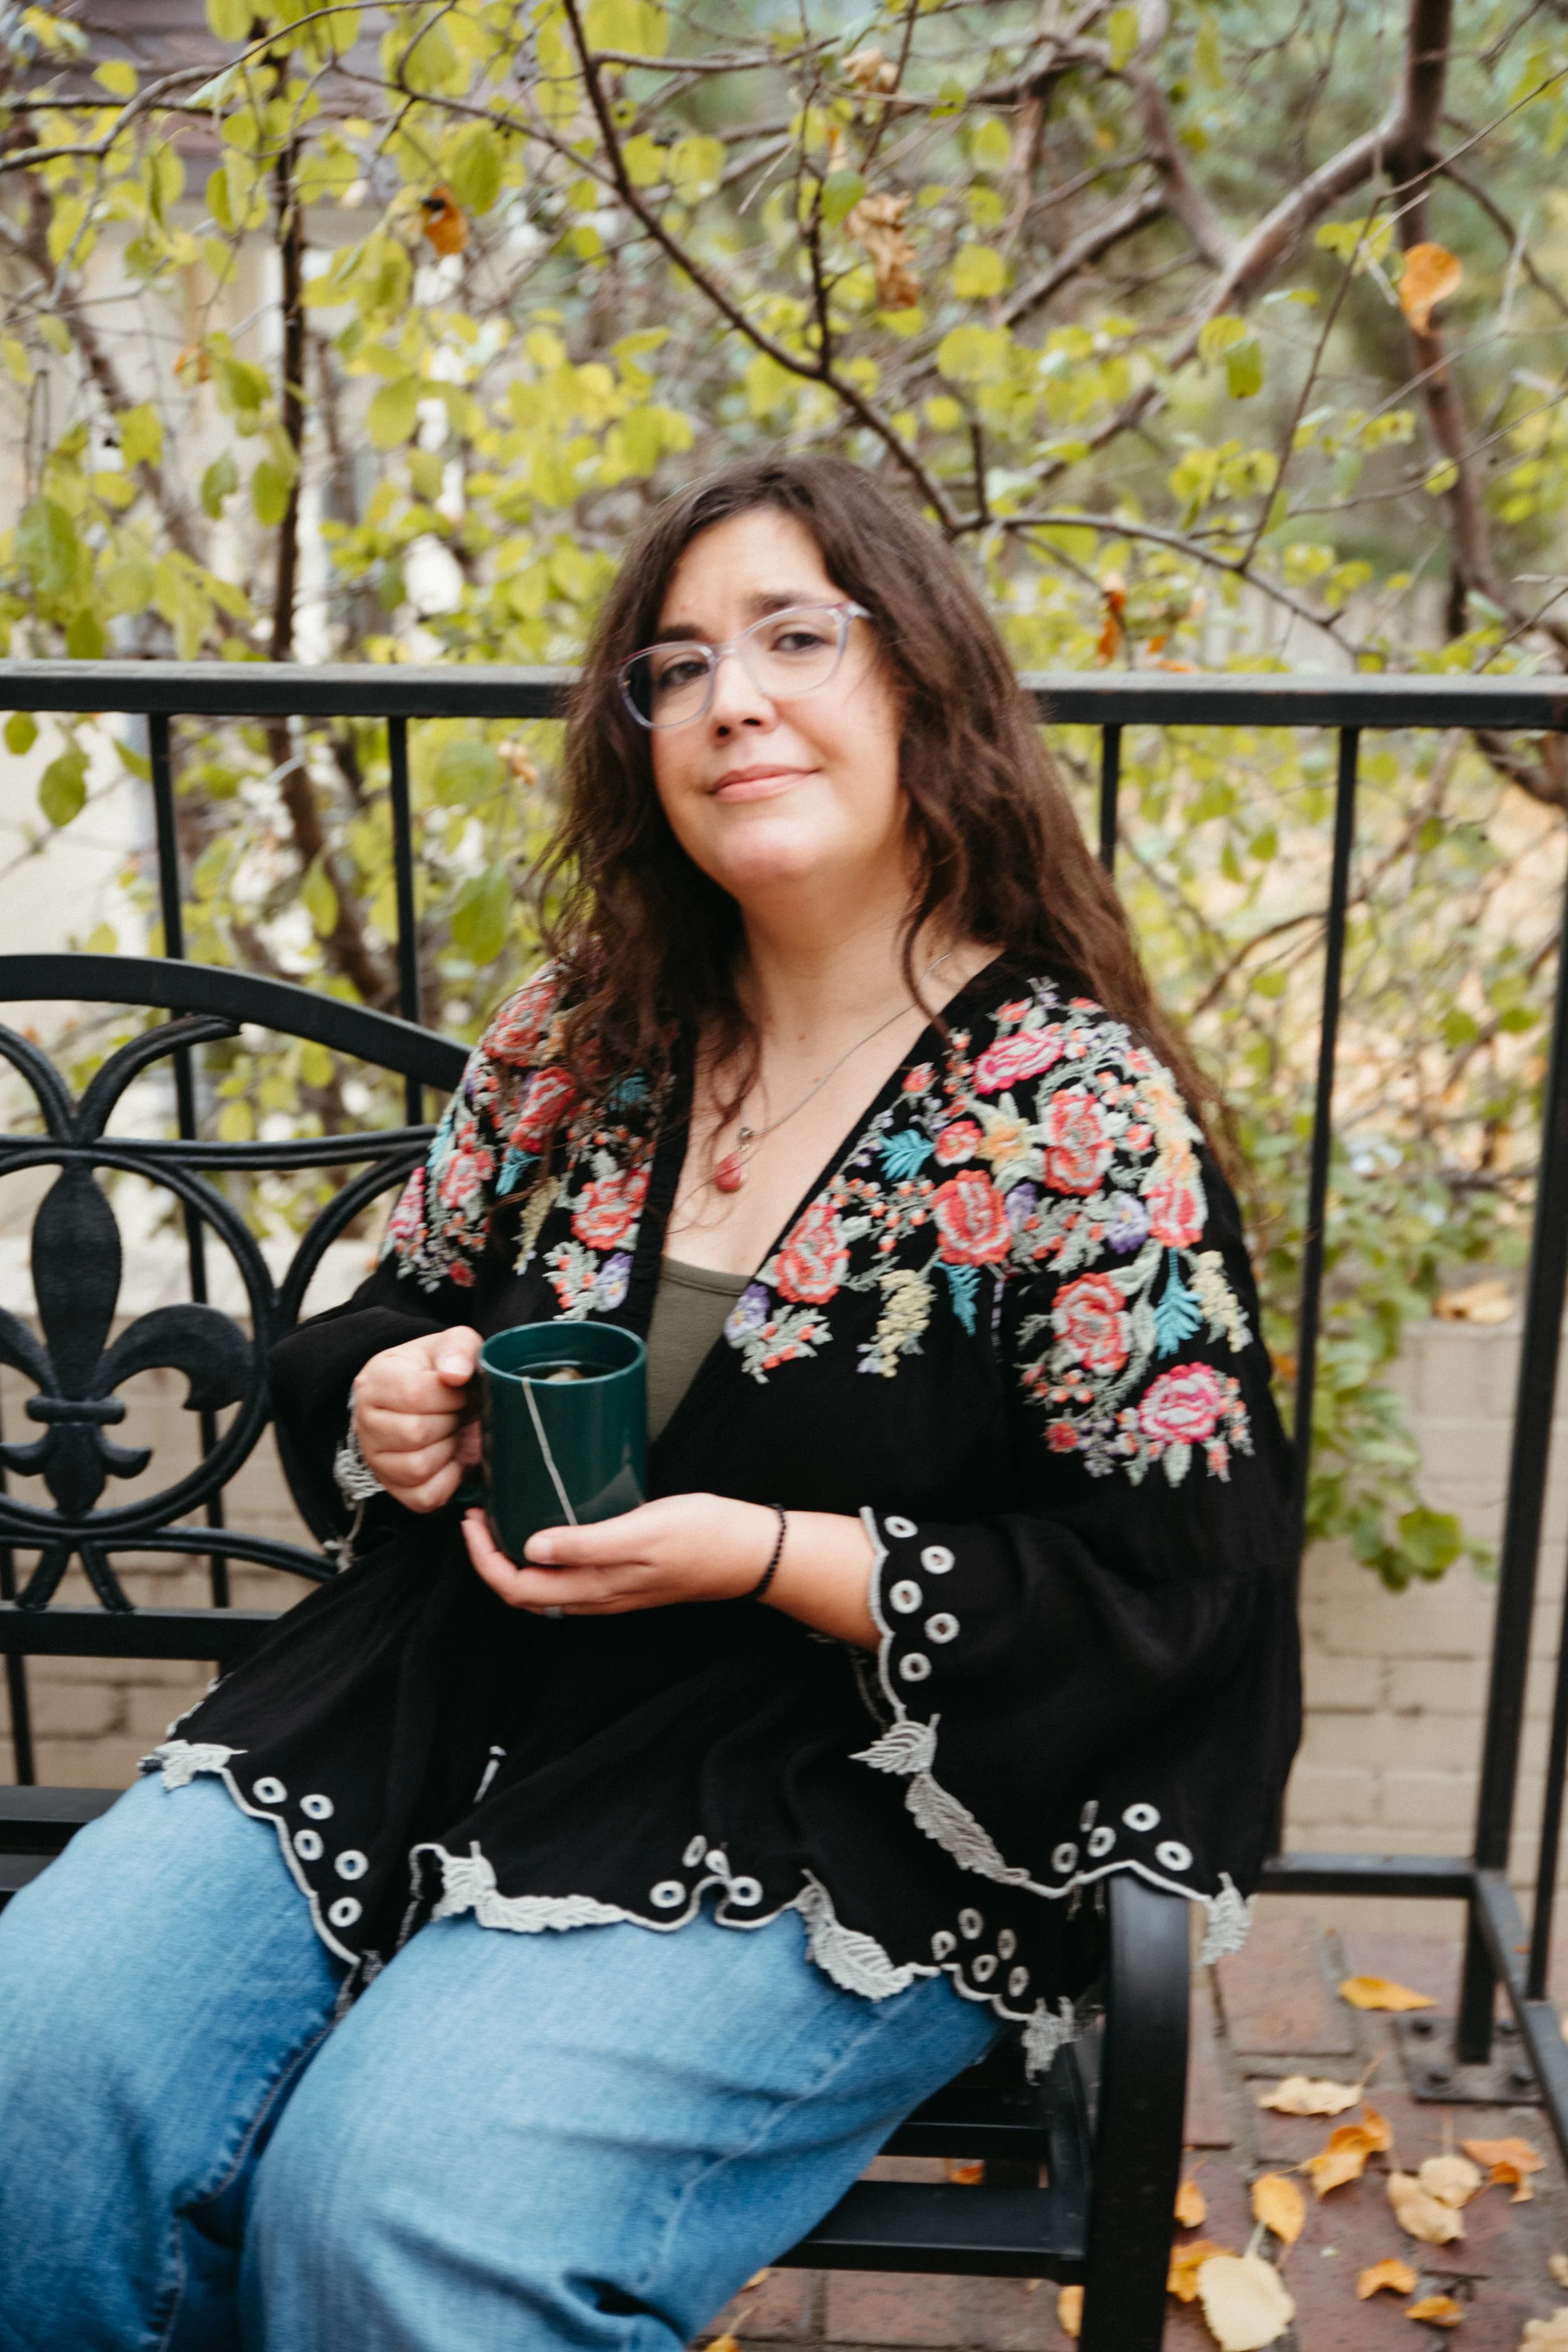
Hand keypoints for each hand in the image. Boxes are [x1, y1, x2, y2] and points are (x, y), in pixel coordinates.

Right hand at [353, 1326, 482, 1512]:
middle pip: (416, 1433)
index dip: (449, 1397)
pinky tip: (450, 1460)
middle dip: (449, 1423)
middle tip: (455, 1413)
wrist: (432, 1397)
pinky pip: (423, 1498)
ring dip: (447, 1451)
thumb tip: (455, 1374)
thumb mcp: (455, 1345)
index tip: (459, 1392)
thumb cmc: (442, 1370)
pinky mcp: (391, 1486)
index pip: (414, 1394)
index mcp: (377, 1378)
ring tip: (450, 1433)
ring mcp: (374, 1456)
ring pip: (417, 1468)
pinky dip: (447, 1482)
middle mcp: (365, 1419)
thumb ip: (458, 1349)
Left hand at [462, 1493, 877, 1644]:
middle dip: (490, 1556)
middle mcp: (596, 1597)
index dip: (483, 1560)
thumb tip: (530, 1547)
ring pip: (544, 1585)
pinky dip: (545, 1552)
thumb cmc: (703, 1537)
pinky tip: (550, 1522)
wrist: (750, 1553)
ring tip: (504, 1515)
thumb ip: (587, 1542)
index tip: (473, 1519)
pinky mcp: (624, 1575)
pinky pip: (568, 1573)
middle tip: (480, 1513)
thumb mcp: (643, 1531)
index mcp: (594, 1588)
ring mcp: (610, 1590)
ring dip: (514, 1556)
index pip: (517, 1587)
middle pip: (523, 1590)